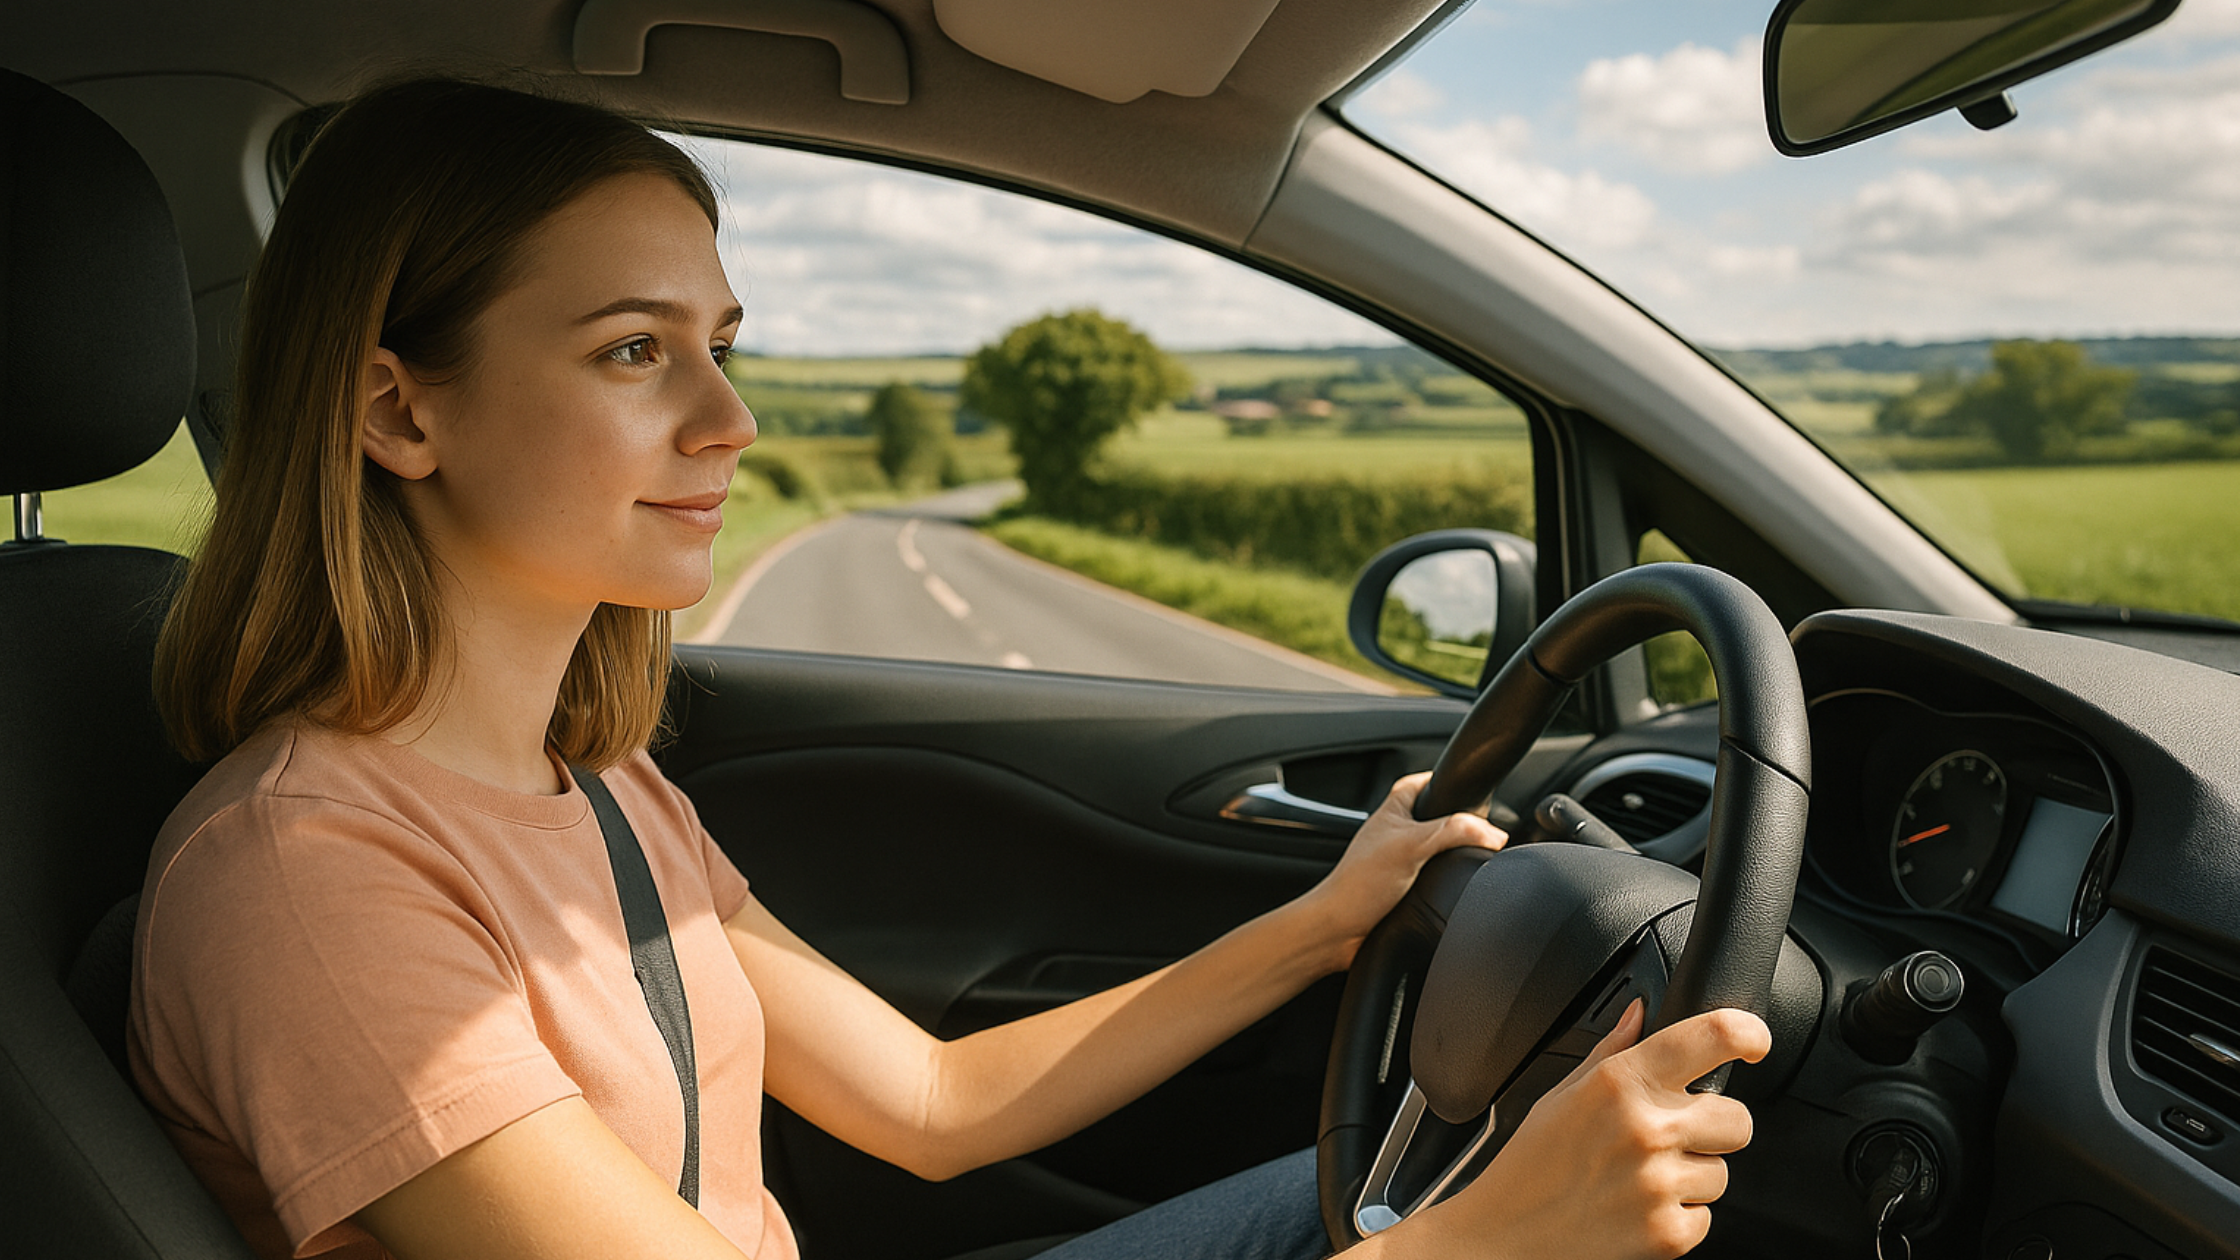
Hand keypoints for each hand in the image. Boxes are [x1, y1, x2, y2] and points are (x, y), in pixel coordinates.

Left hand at [1303, 771, 1505, 968]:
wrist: (1340, 931)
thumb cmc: (1359, 884)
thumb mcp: (1411, 846)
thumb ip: (1452, 832)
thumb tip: (1491, 833)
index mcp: (1392, 811)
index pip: (1423, 782)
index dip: (1446, 781)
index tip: (1471, 787)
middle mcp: (1395, 834)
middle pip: (1437, 818)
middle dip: (1460, 823)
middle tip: (1481, 828)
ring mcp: (1400, 862)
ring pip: (1437, 850)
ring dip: (1454, 856)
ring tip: (1472, 858)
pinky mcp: (1405, 889)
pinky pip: (1435, 878)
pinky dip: (1447, 881)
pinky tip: (1454, 888)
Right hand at [1420, 1001, 1771, 1259]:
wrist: (1506, 1235)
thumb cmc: (1530, 1164)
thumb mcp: (1561, 1094)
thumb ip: (1612, 1050)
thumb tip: (1640, 1011)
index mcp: (1620, 1083)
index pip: (1710, 1037)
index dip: (1746, 1031)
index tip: (1752, 1040)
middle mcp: (1646, 1129)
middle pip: (1738, 1118)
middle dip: (1714, 1127)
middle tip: (1672, 1136)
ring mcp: (1660, 1184)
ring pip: (1723, 1172)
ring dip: (1692, 1176)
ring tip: (1642, 1178)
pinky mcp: (1668, 1233)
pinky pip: (1707, 1217)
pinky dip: (1680, 1216)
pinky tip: (1639, 1208)